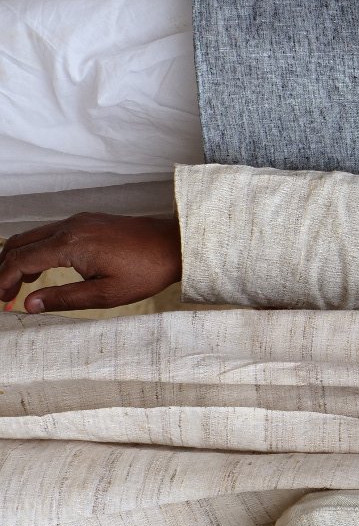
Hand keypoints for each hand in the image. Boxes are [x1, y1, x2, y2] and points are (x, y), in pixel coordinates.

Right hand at [0, 214, 181, 312]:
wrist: (175, 244)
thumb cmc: (147, 270)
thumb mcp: (106, 294)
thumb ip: (64, 298)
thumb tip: (30, 305)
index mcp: (70, 244)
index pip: (21, 259)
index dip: (4, 279)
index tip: (1, 298)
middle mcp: (70, 226)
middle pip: (20, 243)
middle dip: (5, 268)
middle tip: (4, 293)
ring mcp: (79, 221)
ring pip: (34, 236)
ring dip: (21, 258)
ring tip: (19, 285)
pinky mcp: (88, 221)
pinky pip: (52, 232)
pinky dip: (39, 249)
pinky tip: (43, 268)